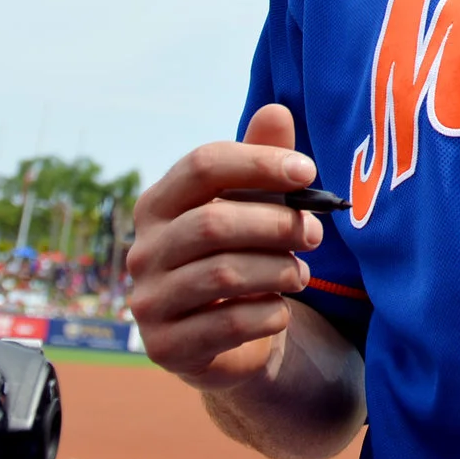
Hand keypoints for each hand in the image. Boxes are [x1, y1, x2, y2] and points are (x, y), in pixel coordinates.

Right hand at [127, 103, 326, 390]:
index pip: (203, 165)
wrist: (228, 338)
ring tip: (301, 273)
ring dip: (277, 271)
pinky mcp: (165, 346)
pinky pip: (227, 324)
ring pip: (223, 274)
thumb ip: (262, 160)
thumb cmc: (240, 254)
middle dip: (276, 223)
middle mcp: (144, 250)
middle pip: (214, 222)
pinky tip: (281, 309)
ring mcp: (149, 301)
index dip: (258, 162)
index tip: (307, 170)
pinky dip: (268, 313)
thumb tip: (277, 111)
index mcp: (159, 203)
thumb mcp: (254, 204)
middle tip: (315, 233)